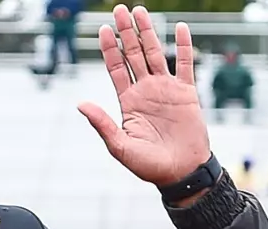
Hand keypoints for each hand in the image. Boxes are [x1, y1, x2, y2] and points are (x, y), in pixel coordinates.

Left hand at [77, 6, 212, 188]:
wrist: (181, 173)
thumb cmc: (150, 166)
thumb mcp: (121, 147)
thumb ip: (103, 124)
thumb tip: (81, 104)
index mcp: (129, 102)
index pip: (116, 68)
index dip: (110, 49)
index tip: (103, 29)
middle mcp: (146, 91)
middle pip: (134, 54)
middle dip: (126, 32)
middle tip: (119, 9)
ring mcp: (166, 89)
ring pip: (156, 53)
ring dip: (148, 32)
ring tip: (140, 11)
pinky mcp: (186, 93)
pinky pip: (186, 64)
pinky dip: (183, 46)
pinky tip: (180, 28)